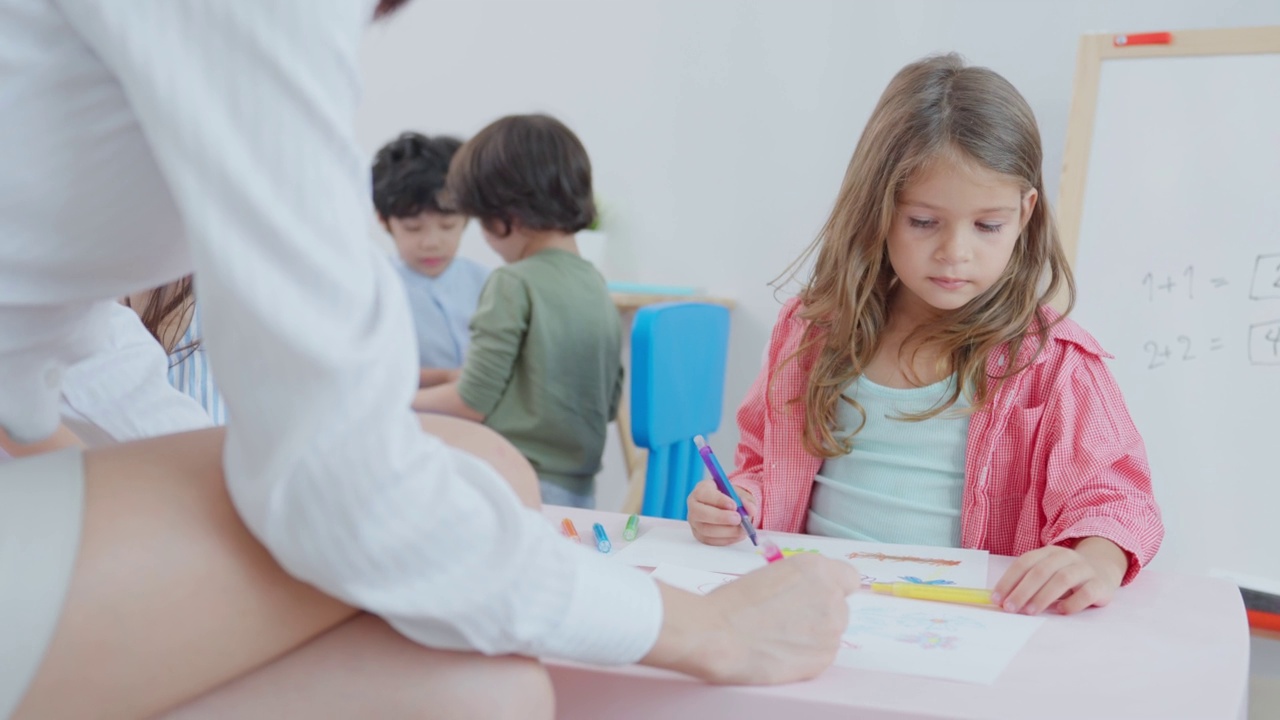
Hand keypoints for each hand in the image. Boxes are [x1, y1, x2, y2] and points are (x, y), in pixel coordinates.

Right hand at [642, 554, 861, 683]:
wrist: (719, 635)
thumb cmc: (734, 602)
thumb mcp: (773, 574)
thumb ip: (801, 581)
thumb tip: (808, 594)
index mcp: (817, 569)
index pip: (849, 577)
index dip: (833, 586)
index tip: (818, 594)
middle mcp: (831, 597)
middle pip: (839, 606)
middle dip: (819, 612)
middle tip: (787, 618)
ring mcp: (831, 631)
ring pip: (830, 632)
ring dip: (812, 634)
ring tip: (778, 636)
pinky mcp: (823, 660)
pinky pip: (821, 655)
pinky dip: (806, 655)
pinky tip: (780, 651)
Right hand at [687, 479, 757, 545]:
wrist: (725, 507)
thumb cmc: (729, 497)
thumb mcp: (739, 494)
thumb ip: (746, 500)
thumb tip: (751, 510)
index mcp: (701, 490)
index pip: (704, 494)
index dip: (718, 500)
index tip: (734, 505)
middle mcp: (694, 506)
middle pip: (700, 513)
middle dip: (720, 517)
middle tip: (738, 519)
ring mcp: (694, 522)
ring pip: (706, 530)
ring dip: (726, 531)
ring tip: (742, 529)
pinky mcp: (699, 535)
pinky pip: (710, 541)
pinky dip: (726, 539)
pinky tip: (738, 535)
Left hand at [992, 537, 1127, 614]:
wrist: (1103, 568)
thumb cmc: (1067, 574)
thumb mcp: (1047, 571)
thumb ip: (1027, 582)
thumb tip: (1002, 600)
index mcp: (1049, 552)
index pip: (1024, 563)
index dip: (1009, 580)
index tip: (997, 598)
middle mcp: (1066, 557)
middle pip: (1041, 571)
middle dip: (1022, 591)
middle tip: (1010, 608)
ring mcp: (1085, 569)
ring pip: (1062, 579)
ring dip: (1043, 596)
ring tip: (1029, 612)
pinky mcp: (1101, 585)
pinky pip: (1086, 593)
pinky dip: (1072, 603)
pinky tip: (1060, 611)